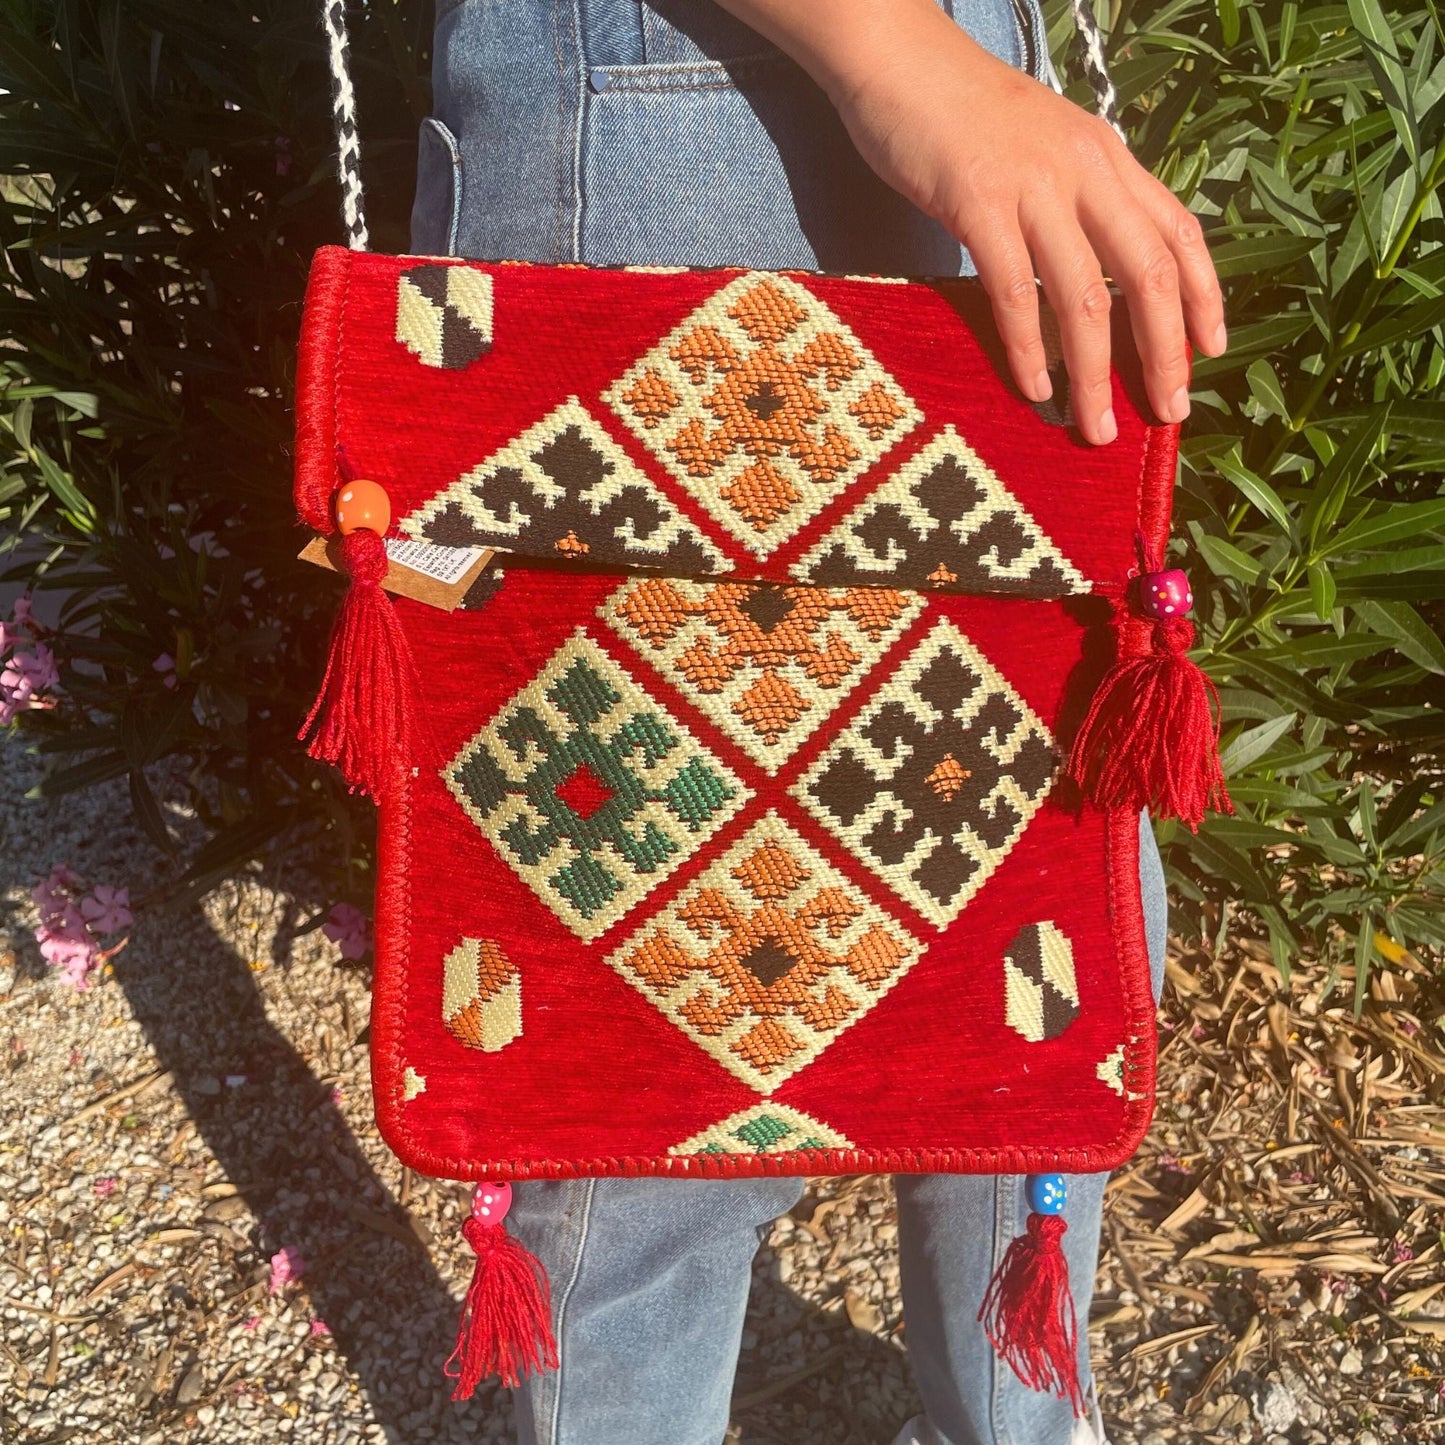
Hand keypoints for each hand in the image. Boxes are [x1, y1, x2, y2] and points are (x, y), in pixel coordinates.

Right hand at [715, 0, 1227, 444]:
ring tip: (1095, 426)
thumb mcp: (1043, 146)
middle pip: (1147, 273)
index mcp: (1106, 157)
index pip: (1176, 231)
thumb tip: (1094, 270)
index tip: (1210, 352)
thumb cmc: (963, 113)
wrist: (899, 59)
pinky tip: (1034, 388)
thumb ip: (1075, 198)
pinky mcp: (978, 202)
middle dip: (1163, 351)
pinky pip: (1013, 288)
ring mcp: (1032, 185)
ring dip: (1095, 372)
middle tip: (1169, 412)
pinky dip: (1027, 347)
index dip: (1204, 296)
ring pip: (1083, 294)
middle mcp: (1084, 170)